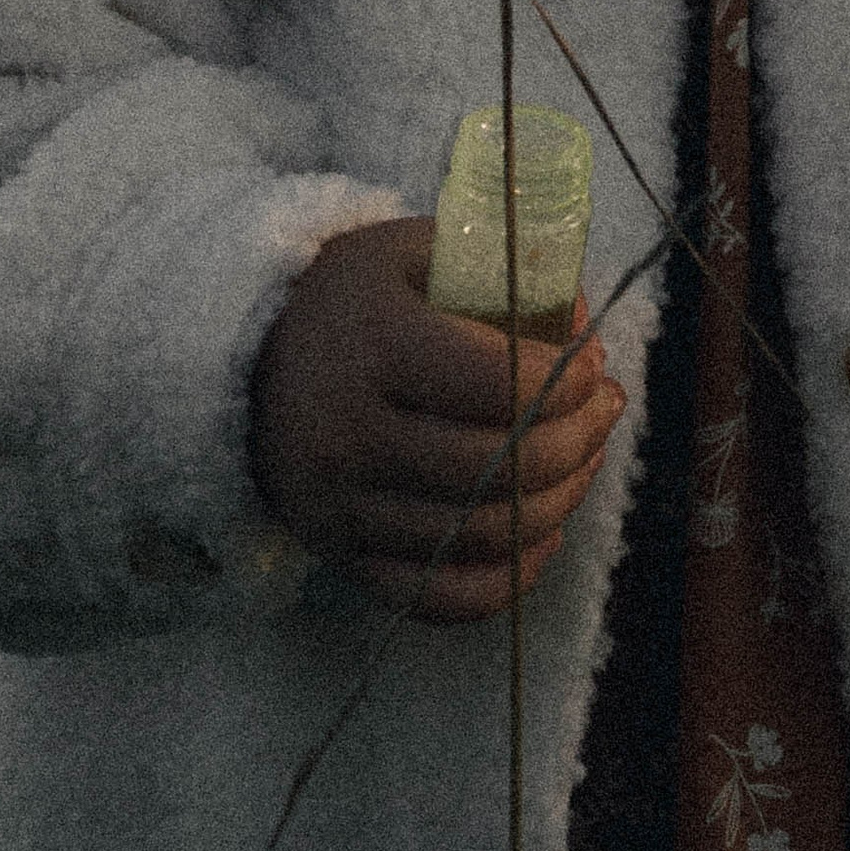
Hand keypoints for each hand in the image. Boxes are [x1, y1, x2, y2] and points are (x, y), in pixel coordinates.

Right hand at [248, 216, 625, 621]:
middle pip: (499, 467)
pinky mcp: (341, 557)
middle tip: (605, 409)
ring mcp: (341, 508)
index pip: (500, 384)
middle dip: (578, 440)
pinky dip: (507, 580)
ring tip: (583, 458)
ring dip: (559, 501)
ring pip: (481, 536)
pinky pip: (439, 598)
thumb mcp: (416, 252)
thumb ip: (502, 275)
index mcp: (376, 346)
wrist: (244, 362)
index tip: (592, 365)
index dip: (568, 382)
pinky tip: (541, 535)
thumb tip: (582, 322)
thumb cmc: (353, 300)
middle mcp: (352, 435)